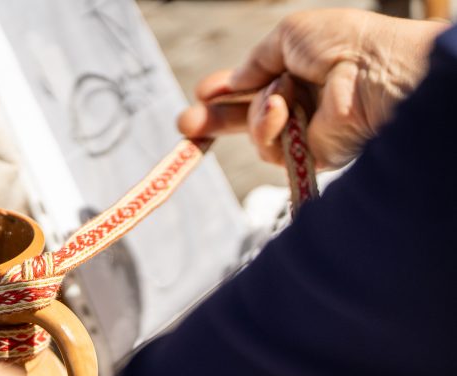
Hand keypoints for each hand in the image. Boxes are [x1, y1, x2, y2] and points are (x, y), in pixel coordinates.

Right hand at [177, 9, 447, 167]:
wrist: (373, 74)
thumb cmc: (341, 45)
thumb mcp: (288, 36)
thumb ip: (255, 60)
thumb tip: (235, 80)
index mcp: (298, 71)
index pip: (253, 85)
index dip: (225, 90)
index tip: (202, 94)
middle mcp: (300, 103)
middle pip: (244, 118)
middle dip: (212, 121)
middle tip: (186, 126)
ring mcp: (303, 132)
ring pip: (255, 133)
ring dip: (258, 114)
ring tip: (280, 100)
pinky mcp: (307, 156)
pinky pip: (269, 149)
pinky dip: (271, 128)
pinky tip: (285, 113)